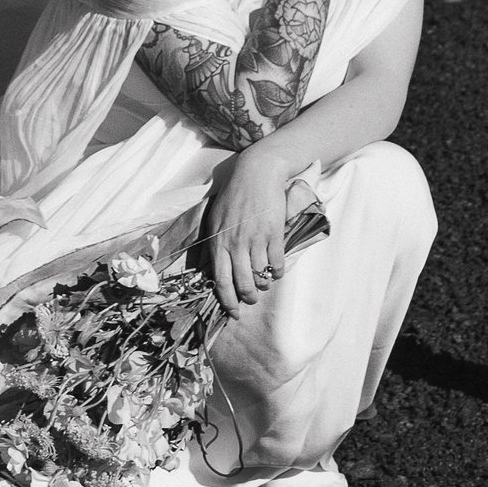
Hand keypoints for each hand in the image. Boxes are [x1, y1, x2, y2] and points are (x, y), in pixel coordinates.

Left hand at [198, 146, 294, 318]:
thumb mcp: (215, 218)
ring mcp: (255, 239)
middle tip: (252, 299)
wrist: (257, 173)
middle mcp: (235, 243)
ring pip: (260, 276)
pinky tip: (275, 271)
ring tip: (264, 282)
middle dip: (248, 297)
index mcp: (218, 241)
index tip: (233, 313)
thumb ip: (214, 244)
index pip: (220, 281)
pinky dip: (277, 273)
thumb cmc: (234, 196)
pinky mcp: (274, 234)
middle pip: (242, 284)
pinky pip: (276, 264)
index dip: (228, 302)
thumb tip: (209, 270)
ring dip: (264, 284)